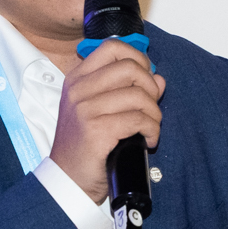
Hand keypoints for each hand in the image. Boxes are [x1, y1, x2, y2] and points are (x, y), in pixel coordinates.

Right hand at [48, 42, 164, 200]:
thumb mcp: (100, 112)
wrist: (68, 180)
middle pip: (130, 67)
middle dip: (150, 87)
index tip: (145, 79)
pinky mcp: (96, 130)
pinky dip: (152, 130)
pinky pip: (139, 119)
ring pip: (139, 95)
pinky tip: (148, 140)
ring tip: (150, 127)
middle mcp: (78, 90)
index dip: (138, 59)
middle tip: (150, 106)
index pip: (113, 48)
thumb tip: (159, 79)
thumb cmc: (84, 147)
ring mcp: (85, 110)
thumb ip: (127, 90)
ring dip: (154, 113)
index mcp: (77, 80)